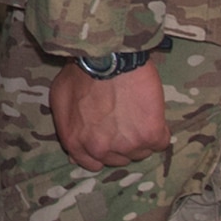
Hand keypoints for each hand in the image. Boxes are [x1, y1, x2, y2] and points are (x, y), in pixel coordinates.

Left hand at [49, 60, 170, 170]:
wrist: (108, 57)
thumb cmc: (81, 72)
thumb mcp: (60, 98)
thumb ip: (67, 127)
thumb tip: (74, 153)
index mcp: (76, 142)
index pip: (93, 163)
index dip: (103, 150)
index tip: (109, 138)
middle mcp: (99, 149)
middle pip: (119, 158)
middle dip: (121, 141)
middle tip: (124, 118)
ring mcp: (126, 144)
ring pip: (140, 151)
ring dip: (140, 136)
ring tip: (136, 112)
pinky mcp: (150, 135)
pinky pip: (160, 142)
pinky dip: (159, 130)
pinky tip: (151, 114)